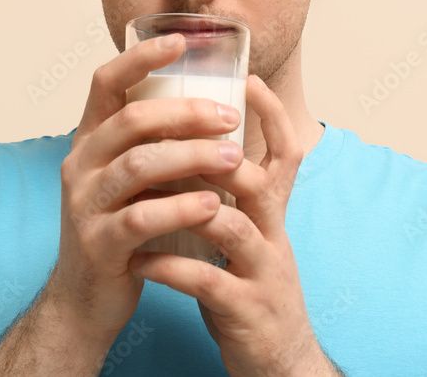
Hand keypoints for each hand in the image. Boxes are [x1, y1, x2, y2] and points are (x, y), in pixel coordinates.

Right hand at [44, 32, 246, 350]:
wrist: (86, 300)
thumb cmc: (120, 231)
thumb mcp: (129, 181)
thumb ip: (153, 145)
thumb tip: (207, 103)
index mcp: (90, 142)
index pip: (105, 83)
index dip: (140, 57)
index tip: (181, 41)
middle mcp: (80, 165)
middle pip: (131, 120)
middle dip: (185, 113)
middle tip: (229, 116)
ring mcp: (84, 205)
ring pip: (138, 164)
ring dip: (191, 156)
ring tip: (234, 157)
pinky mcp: (99, 244)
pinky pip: (142, 217)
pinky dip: (181, 207)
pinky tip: (213, 204)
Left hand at [128, 74, 337, 375]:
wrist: (275, 357)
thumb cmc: (247, 284)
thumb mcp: (247, 234)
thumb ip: (227, 194)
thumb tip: (190, 145)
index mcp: (272, 213)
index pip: (286, 154)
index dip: (272, 115)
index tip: (246, 79)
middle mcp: (274, 235)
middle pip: (258, 181)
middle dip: (218, 154)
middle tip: (176, 135)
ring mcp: (263, 273)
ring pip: (233, 227)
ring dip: (187, 206)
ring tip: (144, 195)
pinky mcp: (245, 309)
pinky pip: (206, 282)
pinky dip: (170, 268)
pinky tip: (140, 261)